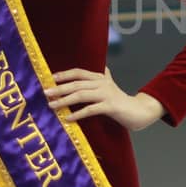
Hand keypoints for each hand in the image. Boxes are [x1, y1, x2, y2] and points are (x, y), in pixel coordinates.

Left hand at [48, 67, 164, 131]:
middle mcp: (102, 84)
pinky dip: (78, 113)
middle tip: (45, 93)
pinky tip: (68, 117)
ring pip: (82, 95)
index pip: (79, 72)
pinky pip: (91, 109)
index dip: (65, 74)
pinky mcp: (111, 107)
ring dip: (65, 100)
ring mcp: (107, 95)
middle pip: (77, 84)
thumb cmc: (122, 101)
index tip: (51, 78)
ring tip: (52, 105)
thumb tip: (103, 68)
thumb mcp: (112, 86)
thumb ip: (105, 77)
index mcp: (100, 78)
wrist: (140, 111)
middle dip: (60, 88)